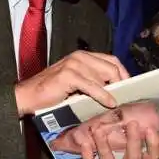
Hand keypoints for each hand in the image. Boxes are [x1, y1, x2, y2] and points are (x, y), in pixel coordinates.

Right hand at [14, 51, 129, 116]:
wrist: (28, 96)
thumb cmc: (53, 92)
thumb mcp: (76, 83)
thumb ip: (93, 80)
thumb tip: (115, 89)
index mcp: (82, 56)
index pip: (111, 59)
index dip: (123, 72)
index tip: (131, 86)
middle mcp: (79, 57)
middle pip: (111, 66)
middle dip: (122, 81)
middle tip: (128, 96)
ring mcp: (74, 64)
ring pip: (103, 76)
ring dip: (114, 90)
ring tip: (120, 101)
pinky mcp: (68, 75)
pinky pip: (92, 86)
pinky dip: (103, 95)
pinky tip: (110, 103)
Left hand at [73, 120, 158, 158]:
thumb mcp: (132, 153)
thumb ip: (135, 138)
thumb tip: (137, 114)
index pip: (153, 157)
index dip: (154, 144)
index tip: (151, 128)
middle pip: (134, 158)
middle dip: (133, 141)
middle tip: (132, 123)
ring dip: (103, 145)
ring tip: (98, 130)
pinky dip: (88, 156)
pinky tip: (85, 144)